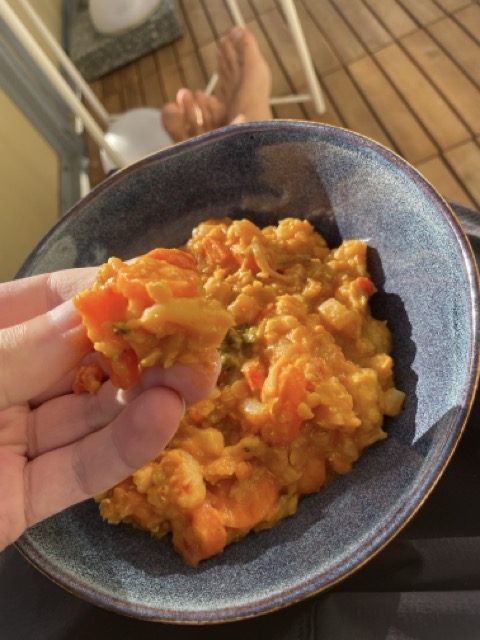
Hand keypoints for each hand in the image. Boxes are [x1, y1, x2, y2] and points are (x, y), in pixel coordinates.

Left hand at [0, 269, 219, 550]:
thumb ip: (23, 346)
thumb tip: (94, 310)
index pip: (52, 302)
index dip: (108, 291)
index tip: (162, 286)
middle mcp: (6, 385)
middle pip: (85, 359)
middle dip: (144, 348)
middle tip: (200, 339)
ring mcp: (16, 442)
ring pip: (93, 414)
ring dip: (148, 395)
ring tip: (199, 377)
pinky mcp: (26, 498)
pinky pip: (81, 470)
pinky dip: (125, 447)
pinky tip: (164, 419)